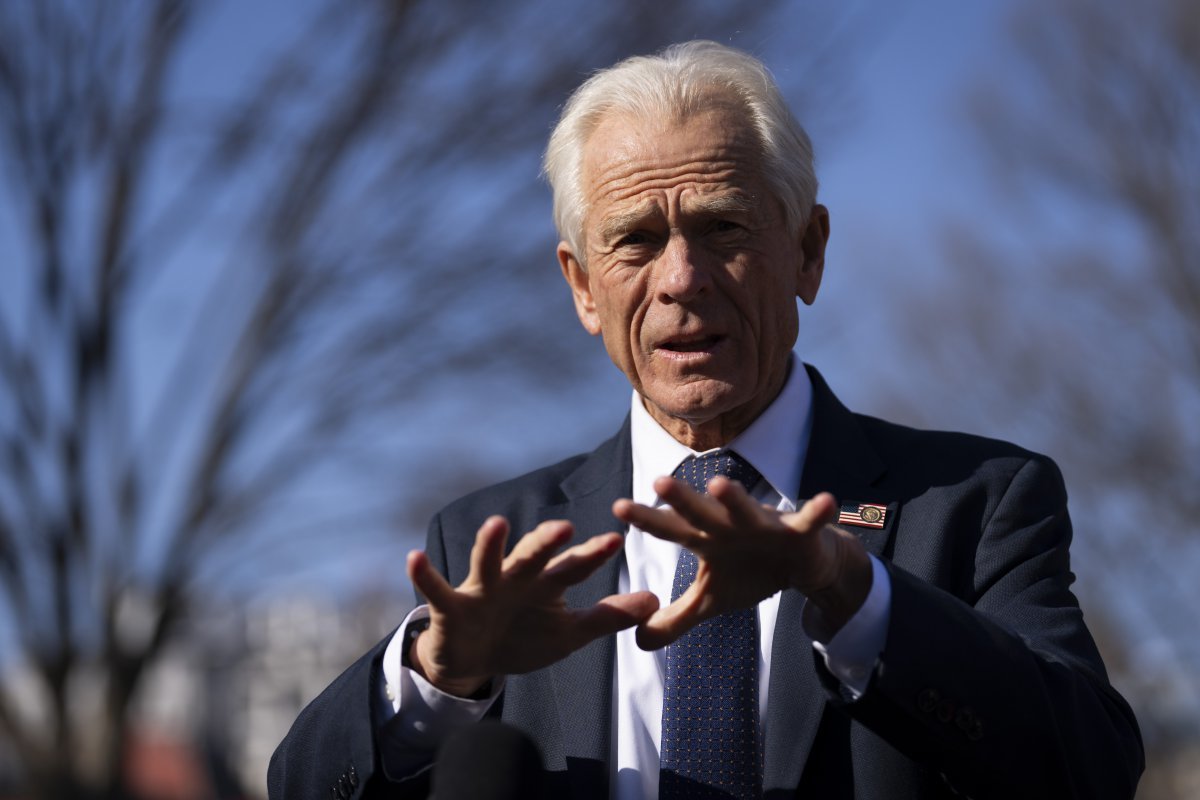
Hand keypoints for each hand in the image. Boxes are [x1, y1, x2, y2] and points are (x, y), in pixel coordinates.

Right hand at [406, 516, 657, 696]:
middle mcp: (516, 577)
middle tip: (565, 528)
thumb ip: (608, 617)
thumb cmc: (523, 637)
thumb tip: (654, 602)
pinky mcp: (451, 606)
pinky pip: (435, 589)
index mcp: (546, 582)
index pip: (573, 565)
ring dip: (491, 545)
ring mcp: (482, 588)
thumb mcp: (569, 634)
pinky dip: (424, 575)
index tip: (617, 539)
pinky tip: (413, 558)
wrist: (473, 661)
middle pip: (533, 556)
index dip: (593, 555)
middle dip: (547, 542)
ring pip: (487, 563)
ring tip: (497, 524)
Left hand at [613, 478, 871, 649]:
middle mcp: (729, 524)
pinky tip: (826, 501)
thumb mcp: (711, 600)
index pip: (670, 528)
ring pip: (747, 509)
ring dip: (735, 498)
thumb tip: (637, 640)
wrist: (800, 564)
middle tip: (658, 482)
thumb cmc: (749, 572)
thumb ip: (676, 617)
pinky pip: (809, 521)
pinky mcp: (799, 532)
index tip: (617, 507)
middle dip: (681, 499)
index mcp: (705, 538)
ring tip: (720, 484)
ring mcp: (764, 525)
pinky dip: (817, 512)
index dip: (646, 519)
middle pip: (701, 512)